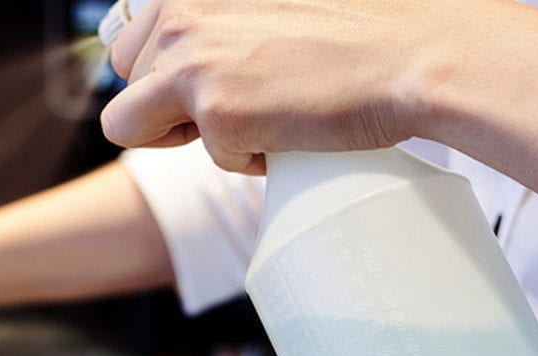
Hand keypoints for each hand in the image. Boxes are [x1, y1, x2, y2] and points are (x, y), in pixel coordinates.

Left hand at [101, 0, 462, 173]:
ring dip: (188, 131)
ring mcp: (193, 64)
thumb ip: (219, 17)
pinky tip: (288, 128)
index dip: (162, 71)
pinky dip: (245, 157)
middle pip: (122, 80)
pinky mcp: (217, 113)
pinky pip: (204, 157)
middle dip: (164, 103)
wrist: (415, 54)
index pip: (129, 40)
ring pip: (128, 124)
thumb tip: (178, 49)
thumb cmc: (358, 27)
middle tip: (230, 102)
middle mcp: (181, 14)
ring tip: (256, 114)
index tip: (206, 79)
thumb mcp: (270, 3)